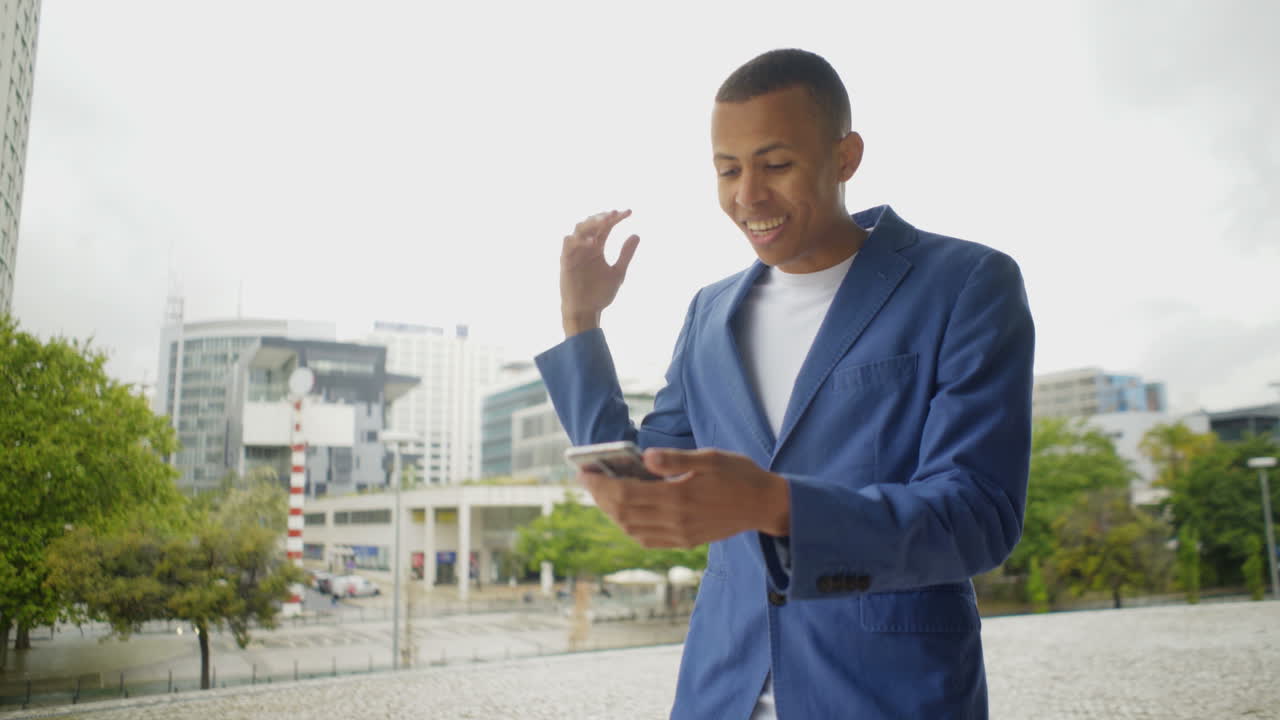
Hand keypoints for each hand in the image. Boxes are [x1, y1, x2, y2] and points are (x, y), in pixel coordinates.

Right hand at [560, 209, 640, 336]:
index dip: (616, 218)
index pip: (606, 226)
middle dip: (603, 216)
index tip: (630, 212)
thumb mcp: (618, 273)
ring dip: (591, 223)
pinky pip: (568, 245)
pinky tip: (592, 241)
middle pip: (592, 223)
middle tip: (615, 213)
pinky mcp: (565, 261)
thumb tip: (637, 234)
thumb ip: (626, 254)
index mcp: (597, 247)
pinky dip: (579, 240)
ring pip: (579, 229)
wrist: (586, 312)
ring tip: (605, 220)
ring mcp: (575, 252)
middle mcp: (585, 246)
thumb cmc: (600, 294)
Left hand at [577, 448, 790, 547]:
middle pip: (623, 513)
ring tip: (602, 493)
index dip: (599, 485)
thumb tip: (644, 457)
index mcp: (678, 498)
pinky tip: (625, 513)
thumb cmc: (739, 475)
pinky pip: (648, 540)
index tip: (583, 472)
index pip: (625, 494)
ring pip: (632, 529)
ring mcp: (680, 535)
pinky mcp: (686, 541)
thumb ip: (675, 460)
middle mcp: (675, 521)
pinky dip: (629, 527)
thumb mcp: (710, 458)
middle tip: (587, 480)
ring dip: (612, 513)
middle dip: (600, 497)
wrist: (766, 506)